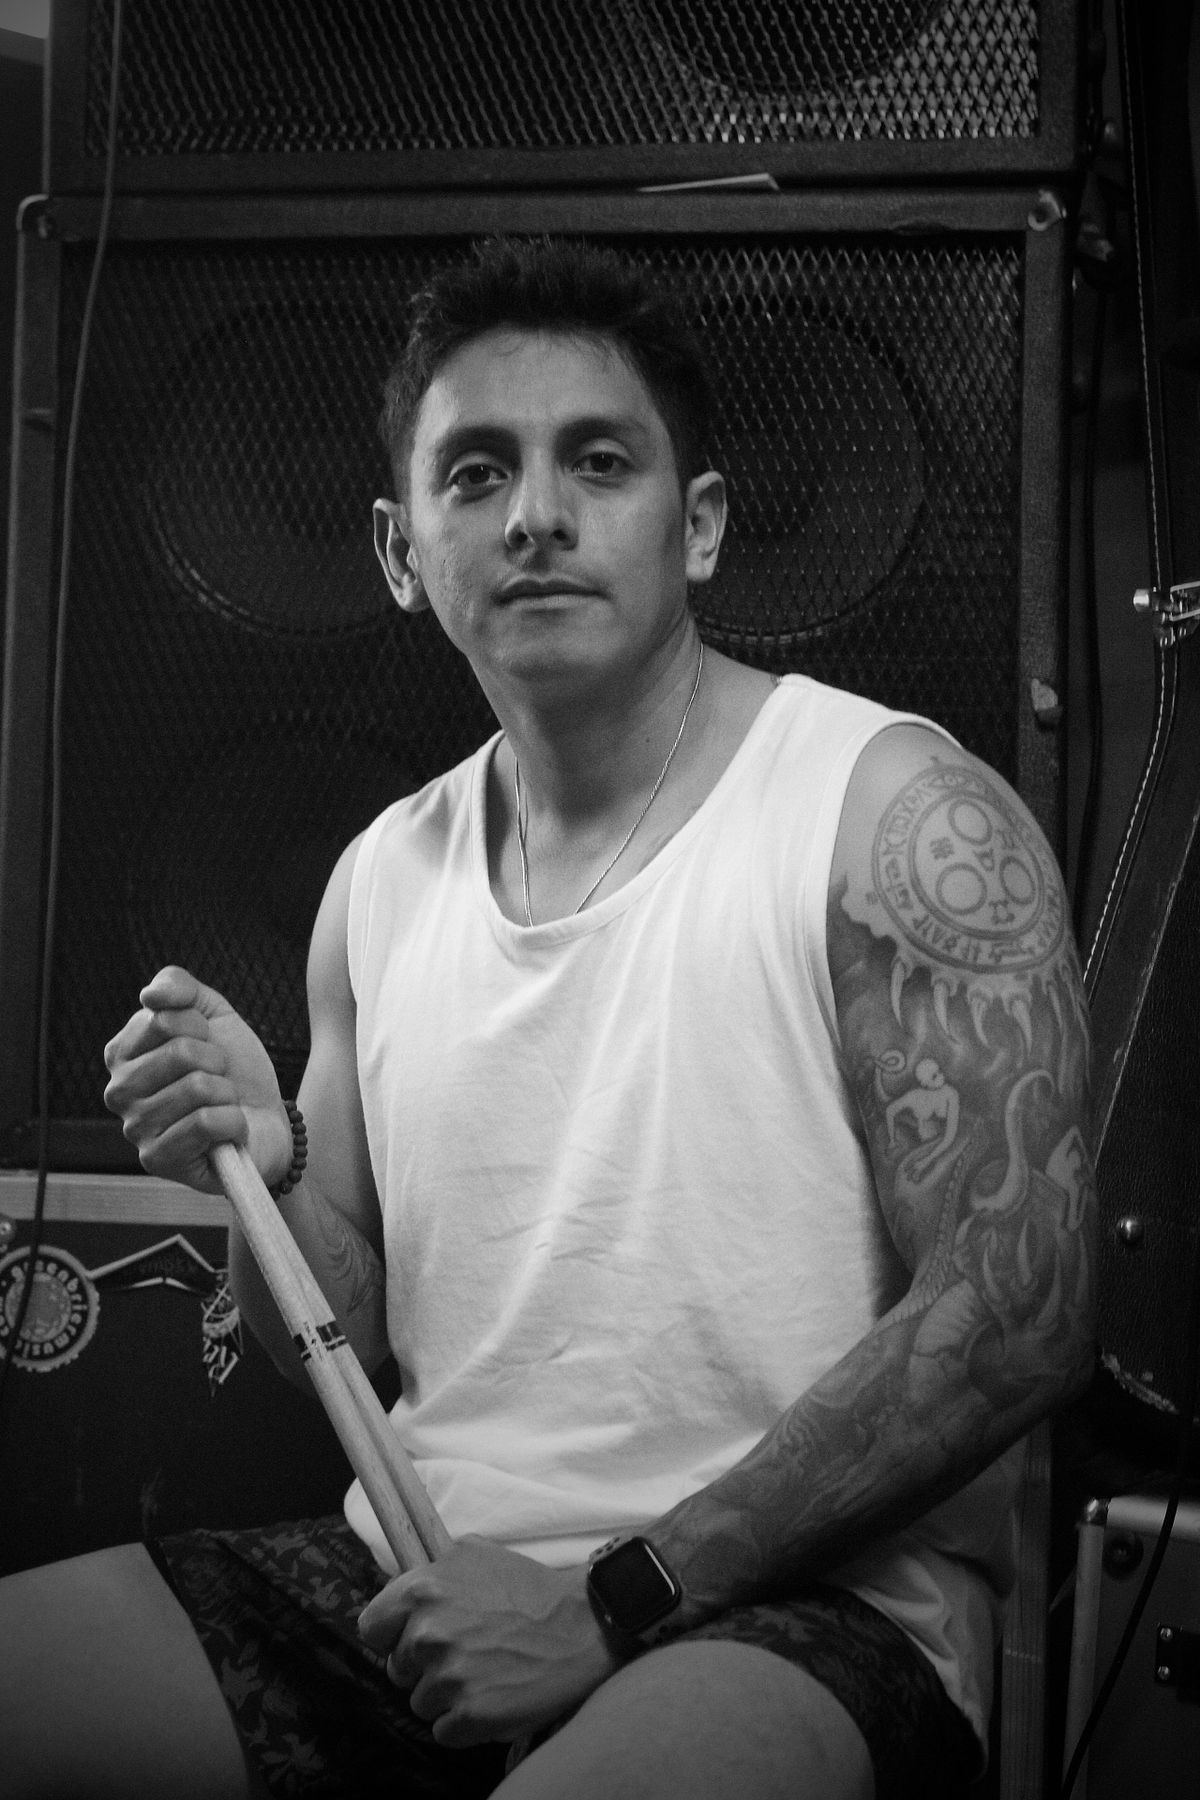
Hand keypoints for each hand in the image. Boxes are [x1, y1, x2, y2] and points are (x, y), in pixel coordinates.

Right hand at [102, 965, 292, 1194]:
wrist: (267, 1119)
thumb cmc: (234, 1069)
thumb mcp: (212, 1015)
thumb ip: (178, 988)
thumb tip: (149, 995)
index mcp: (122, 1054)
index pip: (163, 1018)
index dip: (202, 1027)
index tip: (207, 1045)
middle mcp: (118, 1092)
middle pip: (179, 1052)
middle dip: (217, 1062)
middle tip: (219, 1079)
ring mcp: (135, 1129)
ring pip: (197, 1088)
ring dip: (227, 1094)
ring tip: (222, 1105)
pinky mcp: (157, 1160)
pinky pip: (205, 1123)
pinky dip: (233, 1122)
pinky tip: (227, 1131)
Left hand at [357, 1538, 619, 1747]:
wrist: (581, 1625)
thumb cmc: (529, 1588)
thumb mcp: (475, 1553)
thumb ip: (432, 1569)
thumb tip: (404, 1584)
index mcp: (422, 1590)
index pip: (371, 1628)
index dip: (391, 1634)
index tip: (411, 1637)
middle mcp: (428, 1634)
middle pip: (398, 1669)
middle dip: (424, 1665)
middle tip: (465, 1652)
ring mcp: (448, 1678)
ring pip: (421, 1702)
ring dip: (447, 1694)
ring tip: (485, 1672)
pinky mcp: (470, 1716)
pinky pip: (444, 1731)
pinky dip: (464, 1722)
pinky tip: (491, 1696)